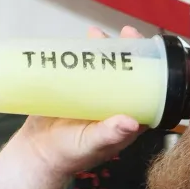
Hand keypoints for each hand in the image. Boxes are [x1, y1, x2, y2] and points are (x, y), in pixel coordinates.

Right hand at [16, 25, 147, 176]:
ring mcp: (95, 94)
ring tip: (97, 33)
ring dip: (104, 48)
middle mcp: (114, 103)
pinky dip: (81, 53)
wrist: (37, 153)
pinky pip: (81, 67)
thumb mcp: (92, 145)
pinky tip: (78, 41)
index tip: (150, 53)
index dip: (151, 71)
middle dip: (129, 51)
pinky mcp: (74, 88)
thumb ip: (110, 135)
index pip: (147, 91)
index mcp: (127, 117)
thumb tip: (131, 122)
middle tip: (127, 34)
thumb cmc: (70, 155)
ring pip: (104, 66)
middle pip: (127, 72)